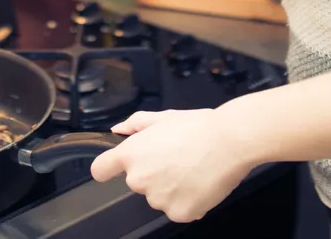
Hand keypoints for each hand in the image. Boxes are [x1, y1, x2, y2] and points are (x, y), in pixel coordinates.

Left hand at [90, 109, 254, 222]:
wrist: (230, 142)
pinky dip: (187, 200)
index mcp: (131, 155)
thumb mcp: (164, 117)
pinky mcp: (178, 213)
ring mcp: (158, 200)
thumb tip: (118, 130)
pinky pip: (177, 209)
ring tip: (191, 169)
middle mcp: (139, 180)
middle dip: (152, 173)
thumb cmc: (199, 127)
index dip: (108, 167)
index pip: (100, 170)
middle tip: (175, 158)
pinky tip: (199, 183)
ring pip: (159, 197)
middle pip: (137, 182)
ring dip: (170, 188)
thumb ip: (135, 124)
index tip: (114, 167)